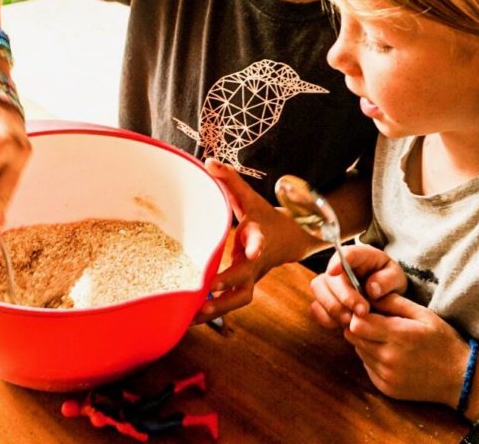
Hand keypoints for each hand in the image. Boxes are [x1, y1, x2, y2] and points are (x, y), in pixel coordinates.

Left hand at [195, 159, 327, 322]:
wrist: (290, 240)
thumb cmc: (264, 217)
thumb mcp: (250, 197)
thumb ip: (231, 180)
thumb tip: (208, 161)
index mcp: (259, 237)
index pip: (259, 242)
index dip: (255, 246)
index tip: (251, 250)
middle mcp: (256, 262)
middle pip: (246, 281)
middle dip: (227, 289)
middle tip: (205, 293)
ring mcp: (251, 277)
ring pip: (239, 299)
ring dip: (218, 309)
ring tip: (192, 317)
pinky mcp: (243, 286)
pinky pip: (229, 302)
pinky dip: (212, 311)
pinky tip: (188, 316)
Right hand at [310, 244, 406, 328]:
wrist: (385, 295)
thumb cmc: (388, 281)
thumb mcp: (396, 277)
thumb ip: (388, 280)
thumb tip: (372, 289)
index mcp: (359, 256)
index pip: (345, 254)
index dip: (337, 261)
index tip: (334, 271)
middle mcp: (339, 267)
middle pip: (330, 277)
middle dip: (344, 296)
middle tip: (362, 312)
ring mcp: (330, 283)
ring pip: (319, 290)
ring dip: (334, 308)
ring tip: (352, 321)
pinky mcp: (325, 300)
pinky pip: (316, 307)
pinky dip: (326, 318)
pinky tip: (342, 324)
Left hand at [341, 290, 467, 405]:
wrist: (460, 378)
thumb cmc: (443, 341)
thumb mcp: (423, 314)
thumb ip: (394, 302)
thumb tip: (368, 293)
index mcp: (398, 335)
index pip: (357, 323)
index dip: (359, 313)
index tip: (368, 309)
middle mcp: (389, 358)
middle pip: (354, 337)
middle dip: (360, 326)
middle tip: (374, 322)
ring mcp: (387, 376)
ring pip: (359, 351)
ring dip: (366, 342)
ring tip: (385, 338)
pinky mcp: (386, 389)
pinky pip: (368, 367)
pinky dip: (372, 358)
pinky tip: (390, 354)